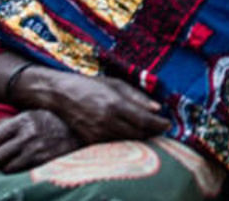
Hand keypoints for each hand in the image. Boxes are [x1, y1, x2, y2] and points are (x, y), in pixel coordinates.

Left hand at [0, 110, 78, 172]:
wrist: (79, 130)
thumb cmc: (53, 121)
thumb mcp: (30, 115)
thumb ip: (5, 121)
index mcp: (23, 120)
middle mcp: (28, 135)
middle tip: (2, 154)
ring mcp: (35, 150)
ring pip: (4, 166)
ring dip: (4, 165)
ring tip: (10, 160)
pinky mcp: (42, 161)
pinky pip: (17, 171)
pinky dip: (14, 169)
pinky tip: (20, 163)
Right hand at [41, 72, 170, 144]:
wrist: (60, 94)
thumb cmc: (90, 86)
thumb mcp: (115, 84)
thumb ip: (137, 97)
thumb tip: (157, 108)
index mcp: (115, 104)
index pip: (144, 120)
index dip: (159, 124)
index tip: (167, 124)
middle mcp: (107, 121)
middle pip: (138, 134)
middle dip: (152, 132)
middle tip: (159, 128)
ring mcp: (97, 133)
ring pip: (127, 141)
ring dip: (140, 137)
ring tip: (146, 130)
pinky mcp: (90, 140)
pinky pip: (114, 144)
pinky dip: (124, 140)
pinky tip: (128, 133)